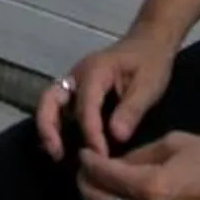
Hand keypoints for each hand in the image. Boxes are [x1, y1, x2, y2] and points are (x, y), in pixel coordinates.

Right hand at [36, 28, 177, 162]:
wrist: (150, 43)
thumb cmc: (151, 62)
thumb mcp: (149, 85)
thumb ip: (132, 109)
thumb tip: (116, 136)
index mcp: (95, 72)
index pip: (86, 106)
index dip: (91, 133)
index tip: (100, 156)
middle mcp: (77, 76)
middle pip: (50, 99)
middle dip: (48, 127)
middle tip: (57, 154)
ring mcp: (74, 83)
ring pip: (49, 104)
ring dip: (48, 129)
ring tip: (57, 154)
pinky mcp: (76, 91)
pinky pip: (60, 109)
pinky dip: (57, 126)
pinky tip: (65, 146)